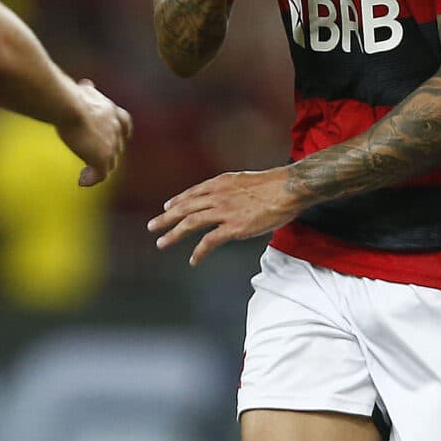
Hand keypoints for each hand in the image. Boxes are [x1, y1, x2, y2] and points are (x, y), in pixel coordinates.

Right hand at [58, 79, 132, 185]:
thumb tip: (86, 83)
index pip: (124, 122)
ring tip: (86, 175)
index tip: (121, 135)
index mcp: (111, 110)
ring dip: (99, 168)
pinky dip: (92, 179)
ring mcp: (111, 144)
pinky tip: (82, 181)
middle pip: (118, 146)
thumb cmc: (69, 95)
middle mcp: (115, 128)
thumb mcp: (82, 90)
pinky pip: (100, 174)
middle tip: (93, 157)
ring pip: (111, 162)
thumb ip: (86, 91)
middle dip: (108, 152)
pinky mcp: (102, 158)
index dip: (122, 131)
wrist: (69, 105)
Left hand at [148, 168, 301, 265]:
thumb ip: (232, 190)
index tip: (167, 206)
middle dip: (166, 218)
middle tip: (152, 227)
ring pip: (190, 223)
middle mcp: (218, 195)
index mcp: (220, 183)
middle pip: (185, 207)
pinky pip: (210, 241)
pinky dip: (199, 251)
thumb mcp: (245, 181)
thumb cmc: (274, 186)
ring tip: (162, 243)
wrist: (288, 188)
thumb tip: (230, 197)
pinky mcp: (234, 228)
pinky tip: (193, 259)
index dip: (177, 200)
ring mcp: (224, 212)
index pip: (192, 192)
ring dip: (173, 234)